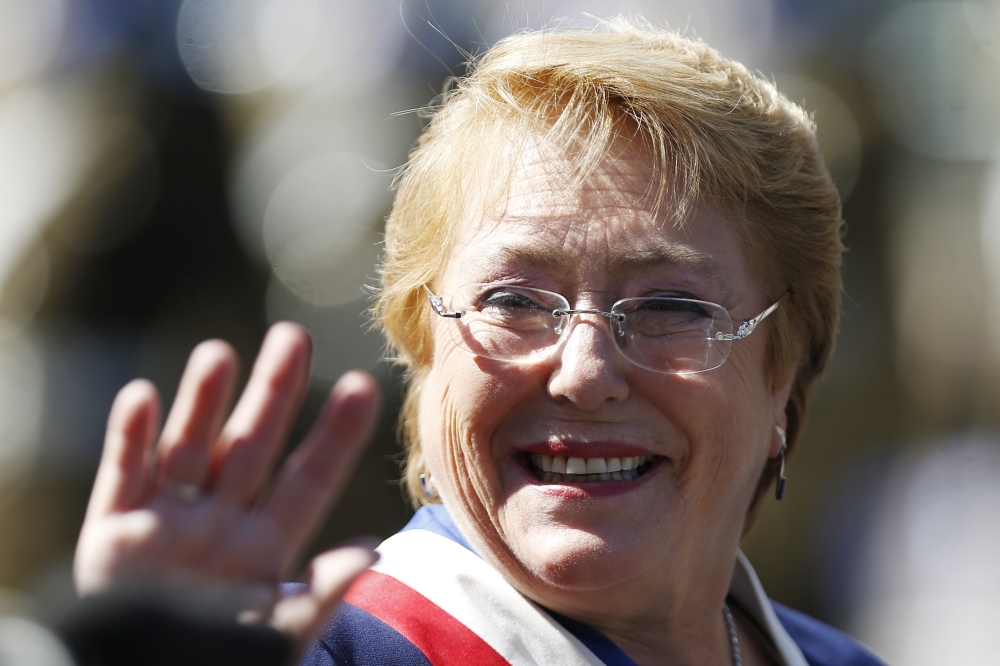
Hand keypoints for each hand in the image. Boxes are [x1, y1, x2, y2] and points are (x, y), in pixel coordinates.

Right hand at [73, 322, 380, 651]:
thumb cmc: (215, 663)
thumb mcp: (276, 634)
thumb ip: (319, 593)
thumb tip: (371, 550)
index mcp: (266, 545)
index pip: (309, 478)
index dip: (335, 434)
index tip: (363, 386)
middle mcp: (221, 521)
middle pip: (252, 444)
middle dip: (273, 393)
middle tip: (294, 337)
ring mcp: (168, 519)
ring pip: (190, 446)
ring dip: (202, 401)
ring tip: (220, 352)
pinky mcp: (113, 529)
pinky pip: (123, 473)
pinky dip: (129, 437)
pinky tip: (142, 395)